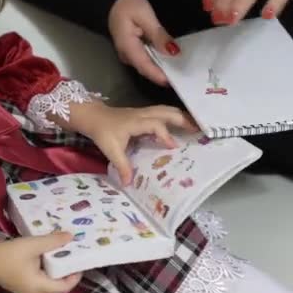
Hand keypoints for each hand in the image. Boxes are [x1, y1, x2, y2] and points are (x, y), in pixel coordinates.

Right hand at [0, 232, 80, 292]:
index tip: (79, 258)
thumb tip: (71, 236)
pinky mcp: (24, 288)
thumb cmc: (8, 255)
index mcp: (40, 288)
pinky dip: (48, 271)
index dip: (75, 274)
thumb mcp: (32, 245)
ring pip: (50, 283)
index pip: (66, 286)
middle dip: (67, 270)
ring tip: (63, 253)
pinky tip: (49, 256)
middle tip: (73, 253)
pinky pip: (42, 282)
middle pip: (59, 285)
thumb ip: (53, 241)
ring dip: (57, 270)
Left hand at [74, 103, 197, 184]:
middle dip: (183, 119)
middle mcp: (143, 114)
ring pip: (166, 110)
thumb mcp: (111, 150)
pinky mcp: (143, 113)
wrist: (93, 116)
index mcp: (136, 122)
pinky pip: (162, 112)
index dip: (165, 135)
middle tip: (199, 129)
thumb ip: (122, 165)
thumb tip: (129, 183)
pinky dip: (173, 117)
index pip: (155, 125)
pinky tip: (180, 126)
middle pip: (167, 112)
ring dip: (180, 116)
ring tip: (195, 126)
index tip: (173, 147)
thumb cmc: (102, 131)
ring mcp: (144, 112)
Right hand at [108, 0, 180, 85]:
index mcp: (128, 48)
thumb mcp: (145, 16)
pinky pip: (147, 60)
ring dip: (162, 69)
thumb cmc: (127, 6)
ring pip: (147, 67)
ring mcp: (129, 55)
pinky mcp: (133, 52)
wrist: (112, 0)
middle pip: (147, 70)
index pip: (145, 67)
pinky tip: (170, 60)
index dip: (159, 76)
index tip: (175, 81)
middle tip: (182, 77)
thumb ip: (158, 35)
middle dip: (163, 75)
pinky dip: (159, 62)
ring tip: (179, 69)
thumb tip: (172, 52)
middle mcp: (127, 56)